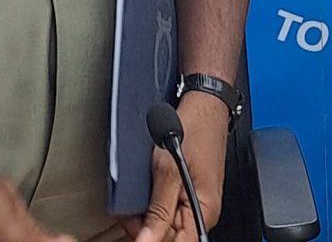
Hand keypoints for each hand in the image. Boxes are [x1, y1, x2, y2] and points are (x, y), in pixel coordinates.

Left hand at [124, 93, 229, 241]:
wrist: (204, 102)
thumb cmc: (194, 127)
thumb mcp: (169, 168)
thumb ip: (159, 208)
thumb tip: (147, 241)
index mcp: (204, 211)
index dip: (151, 241)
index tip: (132, 228)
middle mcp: (203, 211)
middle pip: (170, 237)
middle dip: (145, 229)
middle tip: (126, 213)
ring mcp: (195, 201)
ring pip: (166, 225)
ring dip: (146, 218)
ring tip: (132, 202)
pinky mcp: (187, 192)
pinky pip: (169, 210)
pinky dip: (152, 207)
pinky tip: (142, 196)